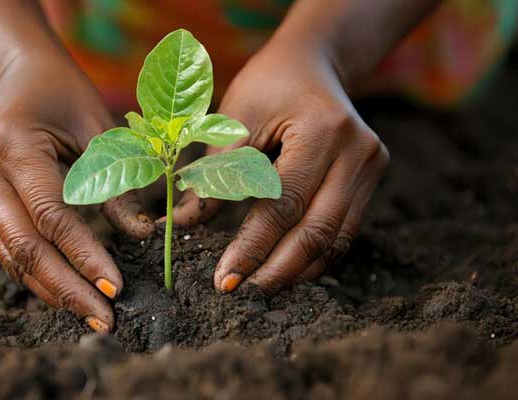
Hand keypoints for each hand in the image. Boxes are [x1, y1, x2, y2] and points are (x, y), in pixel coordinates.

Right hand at [0, 55, 152, 331]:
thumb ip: (115, 181)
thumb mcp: (97, 128)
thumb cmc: (64, 95)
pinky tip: (62, 291)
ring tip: (87, 314)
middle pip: (24, 245)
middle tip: (103, 319)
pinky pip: (2, 247)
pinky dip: (33, 272)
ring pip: (9, 255)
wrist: (15, 76)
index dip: (84, 256)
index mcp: (10, 142)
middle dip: (66, 288)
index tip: (114, 289)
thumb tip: (142, 236)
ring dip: (49, 289)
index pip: (51, 214)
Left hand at [173, 40, 388, 293]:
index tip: (225, 279)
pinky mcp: (372, 178)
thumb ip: (215, 176)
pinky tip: (287, 269)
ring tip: (260, 287)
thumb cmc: (266, 87)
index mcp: (323, 129)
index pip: (284, 204)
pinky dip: (315, 255)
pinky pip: (344, 230)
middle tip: (241, 291)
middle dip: (277, 269)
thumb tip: (182, 226)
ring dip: (297, 270)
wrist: (312, 64)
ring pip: (336, 238)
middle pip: (318, 230)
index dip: (253, 246)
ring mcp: (371, 166)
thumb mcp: (234, 121)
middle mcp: (359, 152)